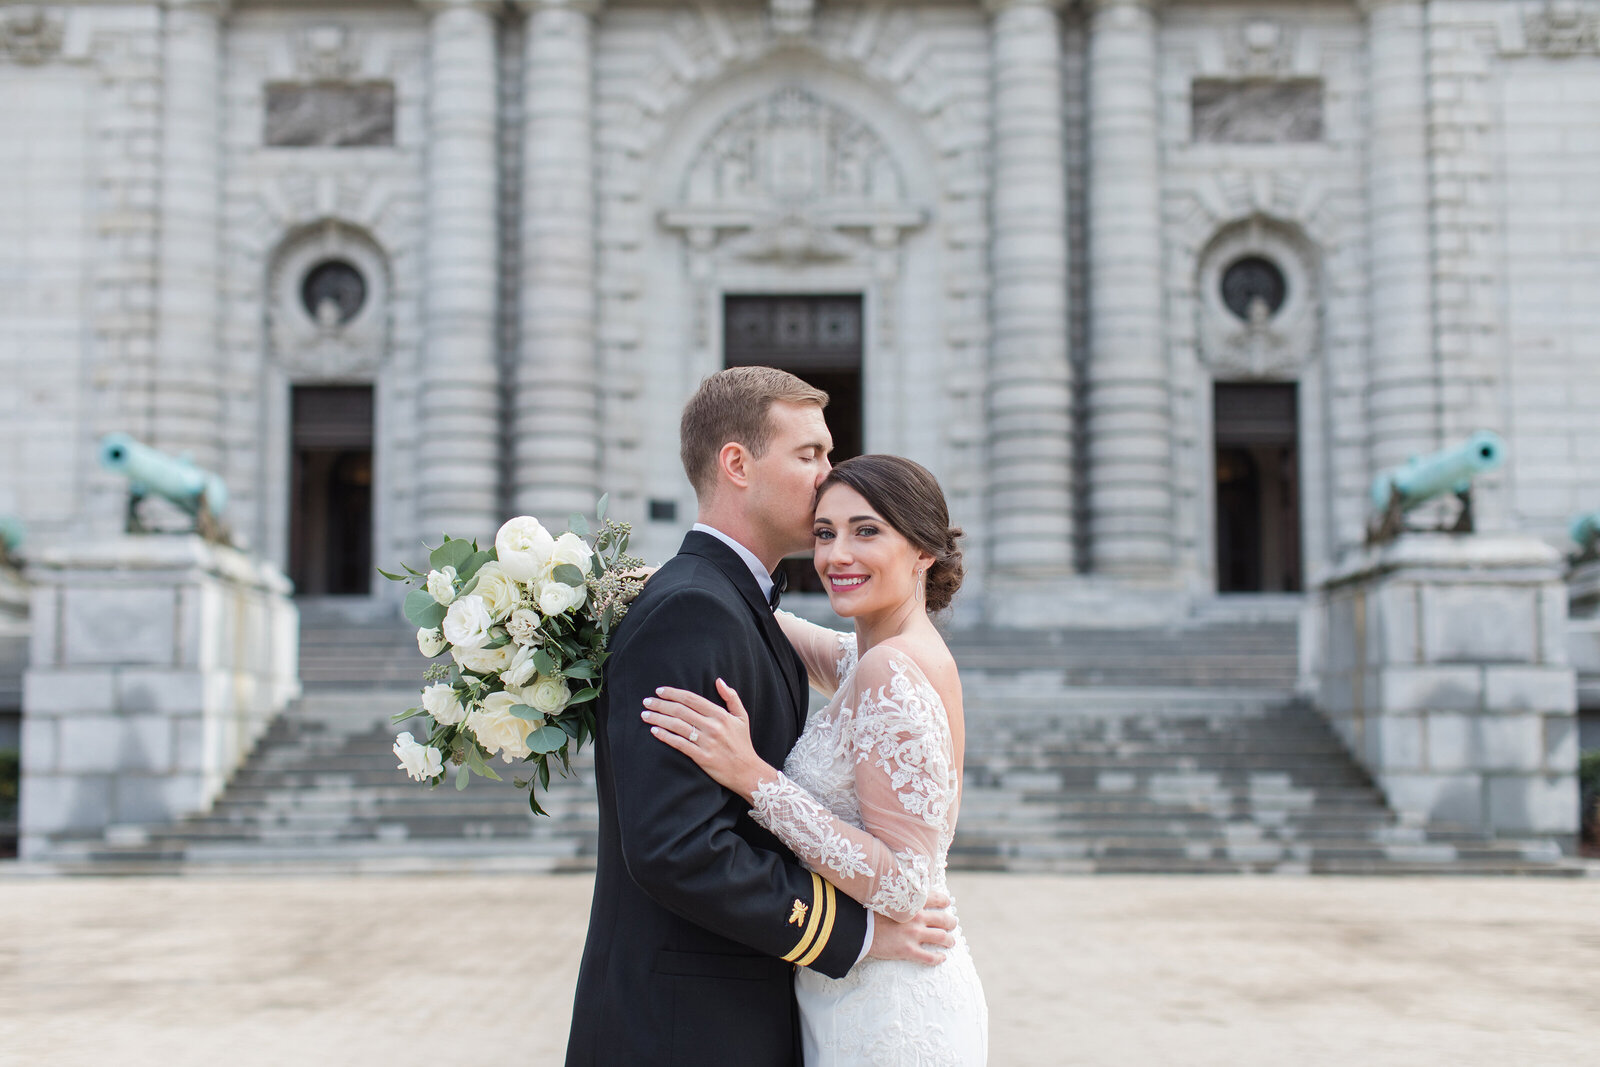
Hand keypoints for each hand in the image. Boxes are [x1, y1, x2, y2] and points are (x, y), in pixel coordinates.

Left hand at [643, 679, 772, 799]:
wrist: (748, 771)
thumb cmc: (743, 743)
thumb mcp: (742, 717)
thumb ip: (731, 697)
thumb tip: (719, 681)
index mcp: (720, 715)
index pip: (692, 699)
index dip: (673, 693)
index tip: (659, 691)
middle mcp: (712, 727)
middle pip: (680, 711)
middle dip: (660, 705)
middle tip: (646, 702)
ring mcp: (706, 742)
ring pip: (677, 726)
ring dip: (658, 719)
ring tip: (645, 715)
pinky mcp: (702, 757)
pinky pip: (679, 744)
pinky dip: (665, 736)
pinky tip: (654, 731)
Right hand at [867, 894, 955, 966]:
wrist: (857, 929)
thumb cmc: (867, 912)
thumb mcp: (885, 898)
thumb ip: (898, 897)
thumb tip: (903, 894)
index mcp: (912, 902)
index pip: (935, 898)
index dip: (944, 901)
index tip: (947, 903)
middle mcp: (917, 917)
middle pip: (943, 919)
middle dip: (951, 922)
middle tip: (953, 923)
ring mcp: (914, 935)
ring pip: (941, 938)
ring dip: (949, 940)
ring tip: (950, 941)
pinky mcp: (909, 951)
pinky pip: (930, 957)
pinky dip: (938, 958)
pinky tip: (941, 958)